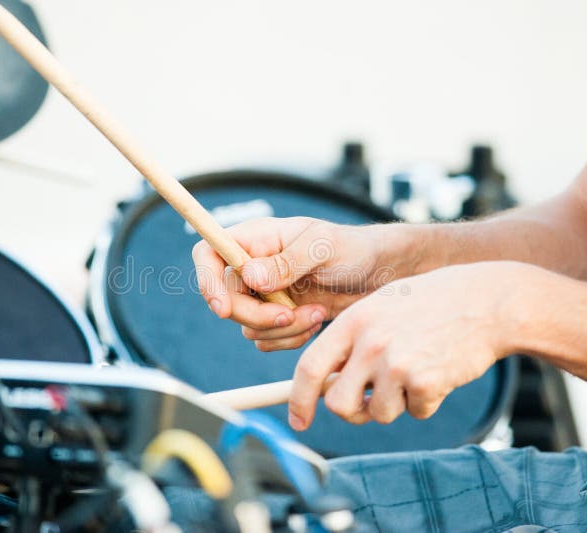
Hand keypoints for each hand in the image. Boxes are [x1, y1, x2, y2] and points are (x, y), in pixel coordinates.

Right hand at [192, 217, 419, 350]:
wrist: (380, 275)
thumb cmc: (354, 248)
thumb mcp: (324, 248)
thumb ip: (286, 262)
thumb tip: (250, 277)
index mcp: (255, 239)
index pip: (208, 253)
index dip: (206, 281)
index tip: (223, 309)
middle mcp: (252, 266)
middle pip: (225, 300)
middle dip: (258, 316)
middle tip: (292, 316)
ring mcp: (263, 294)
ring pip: (247, 326)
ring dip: (283, 329)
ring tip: (318, 313)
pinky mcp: (277, 317)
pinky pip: (266, 340)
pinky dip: (290, 339)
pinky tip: (316, 321)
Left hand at [287, 261, 529, 429]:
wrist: (487, 302)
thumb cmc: (431, 305)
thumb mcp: (382, 307)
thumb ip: (352, 342)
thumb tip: (323, 387)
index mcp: (353, 321)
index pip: (309, 367)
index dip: (298, 399)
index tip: (298, 421)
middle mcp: (370, 342)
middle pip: (338, 403)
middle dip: (353, 410)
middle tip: (370, 400)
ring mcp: (397, 362)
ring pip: (378, 413)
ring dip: (396, 404)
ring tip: (415, 372)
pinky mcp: (426, 381)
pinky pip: (415, 412)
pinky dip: (426, 402)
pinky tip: (439, 372)